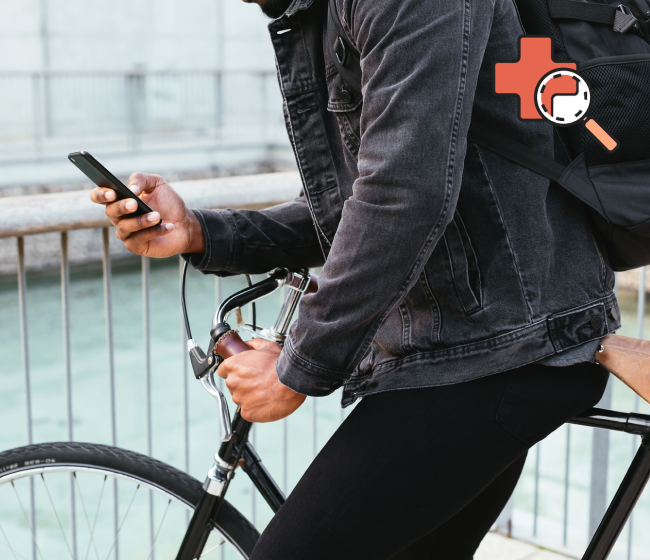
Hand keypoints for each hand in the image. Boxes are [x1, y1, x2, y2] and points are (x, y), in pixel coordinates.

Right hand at [89, 173, 204, 257]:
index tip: (112, 192)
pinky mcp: (136, 246)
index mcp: (119, 200)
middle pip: (110, 212)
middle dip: (121, 207)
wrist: (185, 223)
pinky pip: (138, 240)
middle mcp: (119, 217)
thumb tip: (130, 189)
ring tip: (157, 216)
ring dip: (141, 221)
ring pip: (124, 227)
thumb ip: (141, 179)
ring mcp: (127, 233)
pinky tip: (167, 227)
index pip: (99, 196)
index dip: (101, 194)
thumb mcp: (157, 184)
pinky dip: (153, 232)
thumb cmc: (168, 203)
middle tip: (134, 203)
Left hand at [218, 339, 305, 422]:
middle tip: (258, 381)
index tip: (242, 373)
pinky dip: (255, 408)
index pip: (223, 370)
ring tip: (265, 391)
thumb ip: (253, 344)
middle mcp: (232, 382)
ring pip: (240, 398)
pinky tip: (266, 401)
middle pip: (232, 385)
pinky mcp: (246, 413)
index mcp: (233, 365)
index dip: (234, 371)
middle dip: (243, 384)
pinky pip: (247, 411)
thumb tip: (248, 344)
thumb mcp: (267, 346)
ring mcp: (239, 399)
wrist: (291, 382)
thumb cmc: (280, 365)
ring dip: (249, 396)